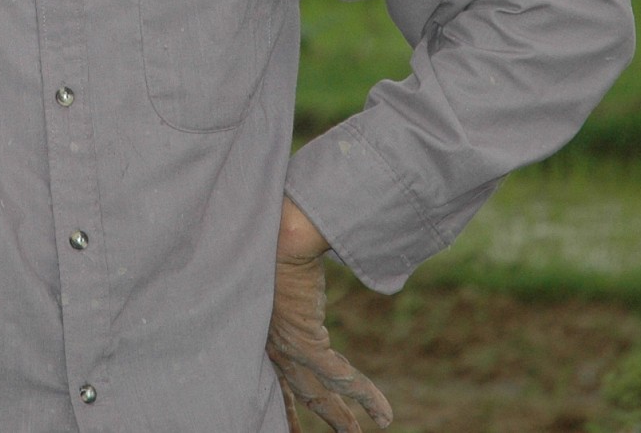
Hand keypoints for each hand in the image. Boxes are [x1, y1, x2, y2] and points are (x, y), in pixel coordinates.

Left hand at [269, 198, 391, 432]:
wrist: (279, 227)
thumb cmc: (272, 237)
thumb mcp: (279, 268)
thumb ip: (291, 281)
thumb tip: (305, 274)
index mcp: (259, 327)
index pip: (271, 374)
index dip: (281, 403)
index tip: (287, 424)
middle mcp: (268, 340)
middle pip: (295, 389)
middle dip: (314, 413)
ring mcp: (285, 343)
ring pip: (319, 391)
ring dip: (342, 416)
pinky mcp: (304, 340)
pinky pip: (339, 377)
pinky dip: (365, 397)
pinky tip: (382, 413)